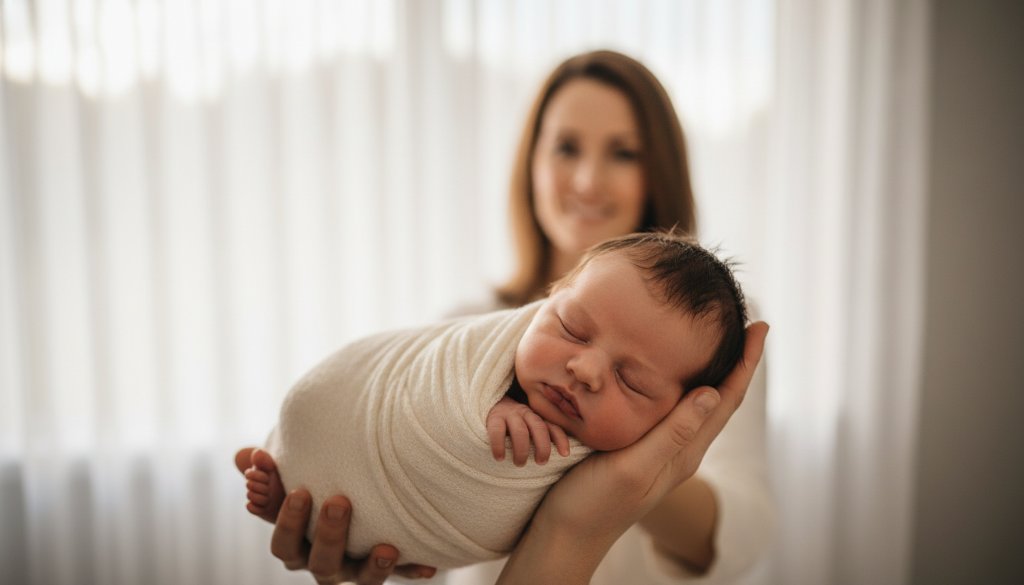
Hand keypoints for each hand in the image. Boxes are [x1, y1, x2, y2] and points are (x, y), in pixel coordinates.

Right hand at [234, 448, 436, 584]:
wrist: (355, 494)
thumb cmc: (313, 483)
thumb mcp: (292, 473)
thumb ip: (269, 470)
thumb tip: (244, 457)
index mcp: (296, 544)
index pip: (283, 542)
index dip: (285, 520)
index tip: (298, 489)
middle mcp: (323, 562)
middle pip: (317, 561)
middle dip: (328, 534)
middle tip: (339, 501)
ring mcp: (355, 568)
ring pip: (359, 577)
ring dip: (372, 566)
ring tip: (386, 547)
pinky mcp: (386, 566)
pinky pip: (401, 574)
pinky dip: (413, 570)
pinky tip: (431, 567)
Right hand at [486, 396, 569, 464]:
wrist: (489, 406)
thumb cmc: (512, 425)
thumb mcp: (528, 428)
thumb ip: (540, 436)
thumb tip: (560, 457)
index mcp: (536, 417)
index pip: (552, 427)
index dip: (561, 439)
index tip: (565, 454)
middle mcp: (525, 413)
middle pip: (539, 427)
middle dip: (543, 446)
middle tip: (541, 462)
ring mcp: (509, 414)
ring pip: (520, 431)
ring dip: (522, 450)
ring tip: (520, 463)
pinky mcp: (493, 418)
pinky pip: (497, 432)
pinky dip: (499, 446)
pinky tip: (500, 457)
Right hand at [499, 322, 768, 582]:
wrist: (565, 536)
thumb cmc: (593, 504)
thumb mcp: (632, 467)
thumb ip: (670, 434)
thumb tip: (711, 393)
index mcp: (683, 452)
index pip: (726, 399)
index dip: (746, 362)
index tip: (760, 326)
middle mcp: (679, 451)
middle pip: (720, 399)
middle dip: (737, 362)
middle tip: (746, 324)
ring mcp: (661, 452)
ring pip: (698, 404)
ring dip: (713, 371)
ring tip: (718, 340)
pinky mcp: (640, 451)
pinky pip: (673, 410)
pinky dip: (682, 384)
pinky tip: (669, 374)